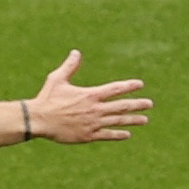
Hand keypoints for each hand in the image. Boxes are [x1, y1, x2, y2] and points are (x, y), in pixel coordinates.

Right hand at [25, 53, 149, 143]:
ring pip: (118, 121)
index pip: (115, 89)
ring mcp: (93, 123)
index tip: (140, 84)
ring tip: (144, 120)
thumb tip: (76, 52)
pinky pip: (107, 135)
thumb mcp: (57, 79)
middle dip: (137, 105)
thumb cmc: (47, 98)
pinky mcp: (88, 136)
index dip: (129, 86)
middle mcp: (95, 109)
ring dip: (132, 120)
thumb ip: (70, 66)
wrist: (39, 120)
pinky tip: (127, 134)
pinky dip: (118, 134)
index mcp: (90, 95)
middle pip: (122, 106)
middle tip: (150, 104)